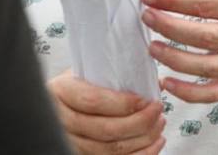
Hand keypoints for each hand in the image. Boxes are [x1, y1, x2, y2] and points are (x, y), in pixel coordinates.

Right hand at [48, 71, 165, 154]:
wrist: (58, 103)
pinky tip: (154, 143)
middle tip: (157, 109)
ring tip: (159, 124)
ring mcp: (71, 141)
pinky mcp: (82, 154)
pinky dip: (140, 154)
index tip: (145, 100)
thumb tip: (153, 82)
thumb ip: (113, 74)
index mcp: (62, 91)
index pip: (93, 100)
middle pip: (105, 129)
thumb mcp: (87, 72)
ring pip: (111, 149)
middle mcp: (62, 120)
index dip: (122, 103)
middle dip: (139, 121)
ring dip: (142, 139)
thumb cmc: (76, 85)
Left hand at [141, 0, 217, 102]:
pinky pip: (213, 94)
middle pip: (206, 37)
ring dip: (175, 59)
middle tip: (147, 18)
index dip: (173, 1)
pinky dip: (188, 93)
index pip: (206, 4)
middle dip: (171, 28)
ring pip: (207, 67)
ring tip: (152, 47)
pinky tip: (166, 82)